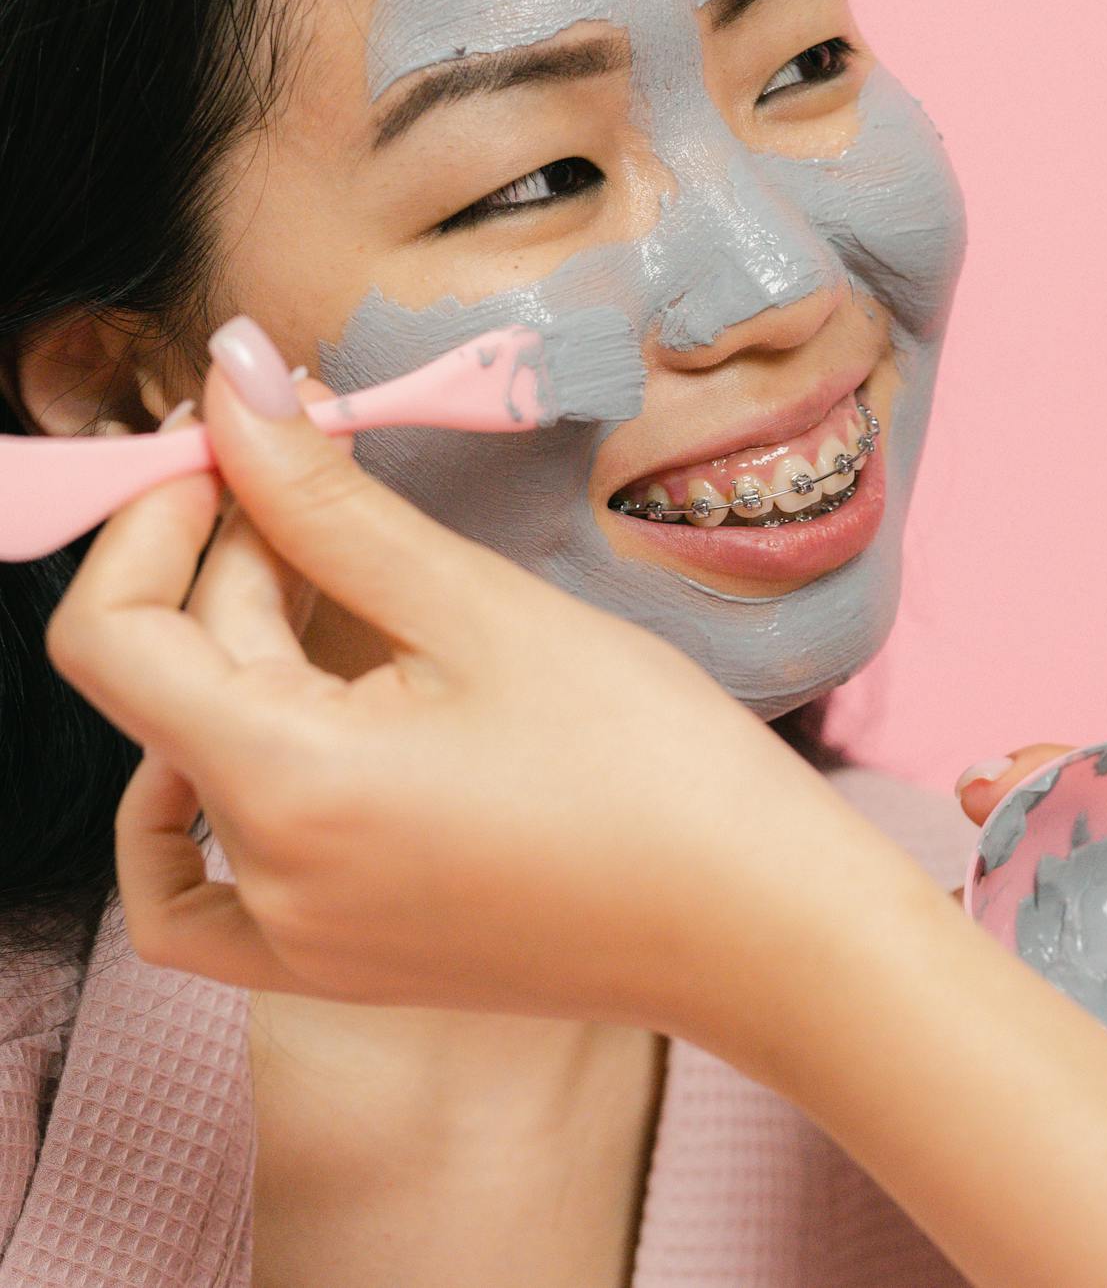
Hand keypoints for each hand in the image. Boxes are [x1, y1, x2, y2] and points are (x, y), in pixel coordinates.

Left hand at [45, 316, 869, 1041]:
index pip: (112, 634)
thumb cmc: (655, 769)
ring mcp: (299, 935)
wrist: (760, 922)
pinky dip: (194, 813)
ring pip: (199, 761)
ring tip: (348, 577)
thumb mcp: (486, 610)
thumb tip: (235, 380)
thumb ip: (333, 502)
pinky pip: (207, 895)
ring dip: (245, 651)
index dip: (151, 520)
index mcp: (288, 786)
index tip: (231, 452)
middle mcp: (266, 878)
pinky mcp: (345, 959)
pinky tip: (255, 742)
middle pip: (175, 682)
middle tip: (330, 462)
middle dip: (234, 554)